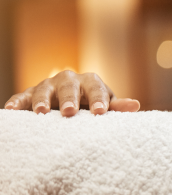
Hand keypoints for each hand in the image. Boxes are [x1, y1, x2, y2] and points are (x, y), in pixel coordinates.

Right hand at [4, 70, 139, 116]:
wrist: (69, 101)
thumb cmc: (91, 104)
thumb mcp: (104, 104)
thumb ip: (116, 106)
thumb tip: (135, 105)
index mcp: (90, 82)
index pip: (96, 88)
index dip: (99, 99)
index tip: (101, 112)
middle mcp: (68, 80)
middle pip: (68, 86)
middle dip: (69, 99)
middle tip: (71, 112)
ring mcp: (48, 86)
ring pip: (43, 90)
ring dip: (42, 101)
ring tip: (42, 113)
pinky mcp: (29, 94)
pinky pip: (21, 97)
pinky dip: (17, 103)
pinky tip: (11, 111)